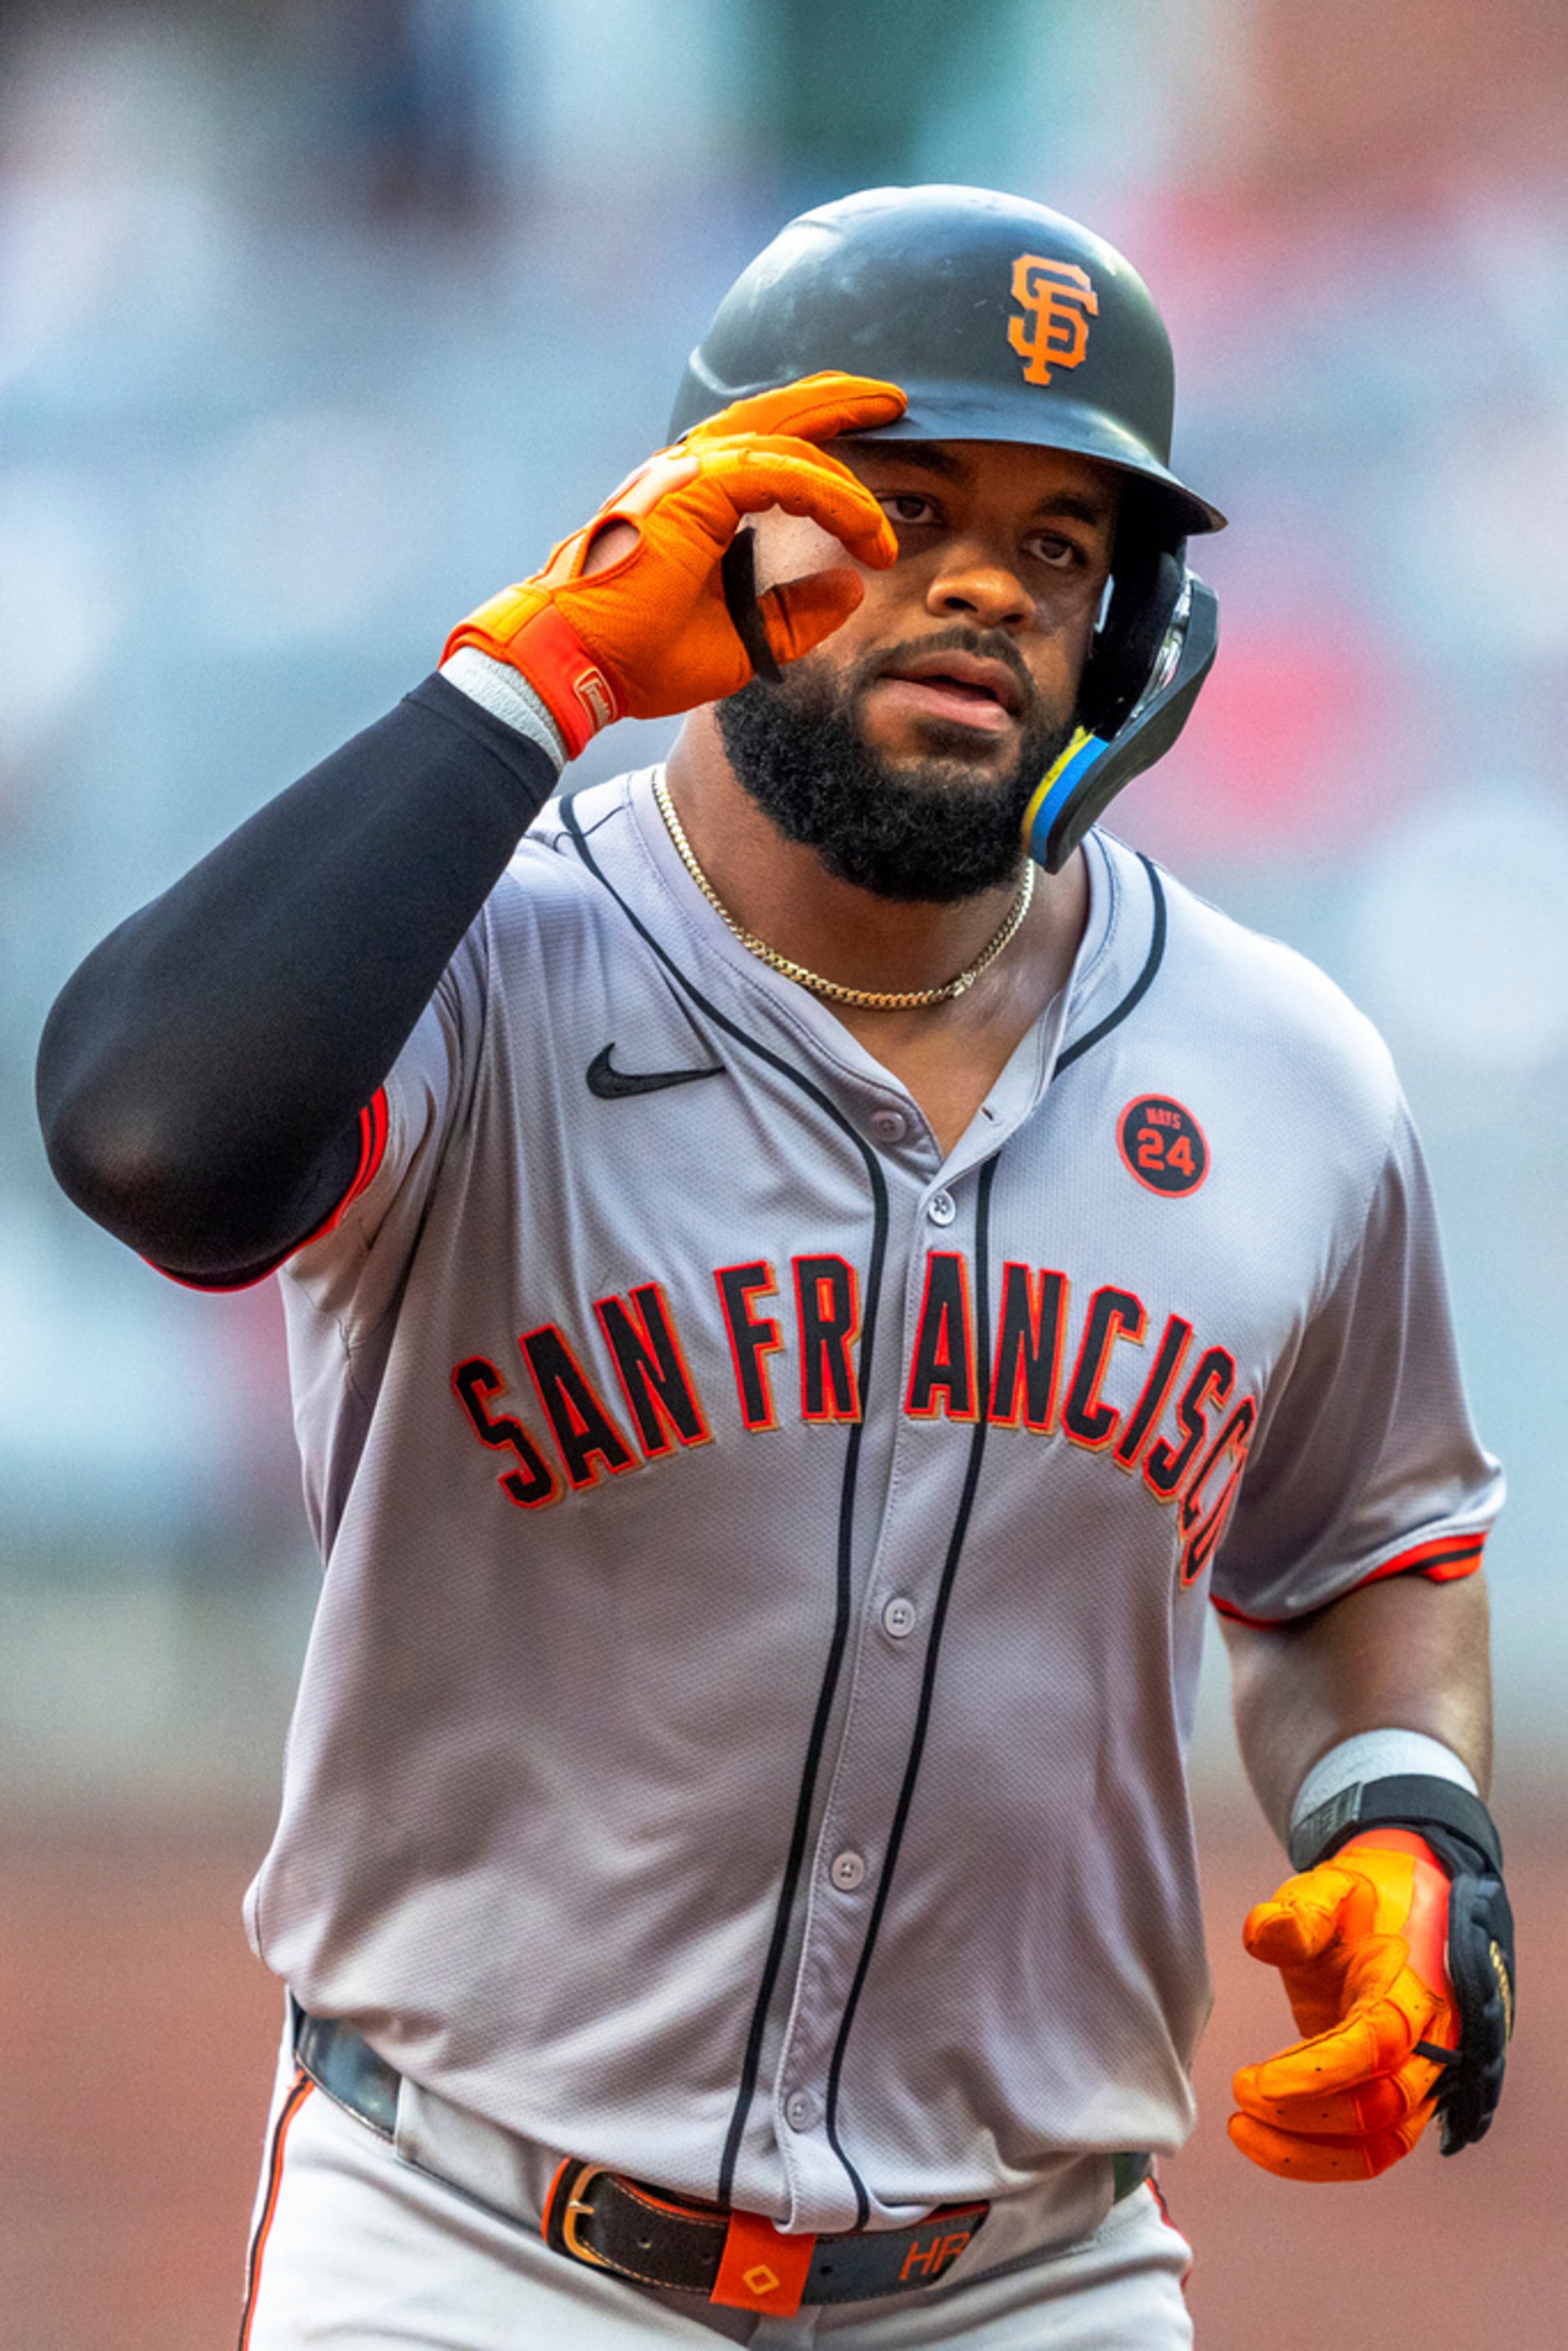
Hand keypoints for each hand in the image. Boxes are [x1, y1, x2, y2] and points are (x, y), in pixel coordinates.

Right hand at [443, 372, 904, 755]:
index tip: (876, 527)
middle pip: (774, 417)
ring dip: (843, 424)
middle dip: (836, 400)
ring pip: (784, 437)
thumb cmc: (640, 658)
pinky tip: (866, 525)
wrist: (575, 664)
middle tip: (892, 397)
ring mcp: (686, 477)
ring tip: (893, 408)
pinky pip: (783, 475)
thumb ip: (796, 614)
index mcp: (692, 504)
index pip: (768, 459)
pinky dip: (831, 496)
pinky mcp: (693, 491)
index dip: (831, 477)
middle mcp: (687, 478)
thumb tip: (852, 586)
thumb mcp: (741, 640)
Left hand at [1229, 1831, 1456, 2180]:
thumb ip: (1300, 1910)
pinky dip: (1322, 2159)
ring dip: (1310, 2153)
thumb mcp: (1330, 1890)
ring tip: (1241, 2130)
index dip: (1315, 2074)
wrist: (1408, 1915)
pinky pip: (1374, 2149)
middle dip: (1305, 2116)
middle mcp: (1428, 2044)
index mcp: (1410, 1989)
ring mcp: (1420, 2078)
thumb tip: (1264, 1933)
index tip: (1253, 2082)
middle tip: (1239, 2094)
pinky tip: (1267, 2142)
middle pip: (1383, 2107)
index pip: (1374, 2046)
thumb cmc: (1363, 1907)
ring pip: (1383, 2145)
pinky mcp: (1401, 2099)